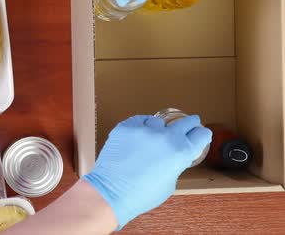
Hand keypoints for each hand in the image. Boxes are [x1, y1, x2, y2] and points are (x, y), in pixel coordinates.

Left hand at [83, 115, 211, 228]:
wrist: (112, 191)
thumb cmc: (141, 193)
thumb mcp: (170, 182)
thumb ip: (176, 163)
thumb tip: (176, 155)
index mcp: (181, 152)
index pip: (201, 135)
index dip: (202, 134)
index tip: (200, 133)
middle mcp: (166, 137)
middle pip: (185, 122)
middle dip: (190, 124)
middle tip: (191, 122)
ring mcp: (145, 130)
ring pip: (158, 121)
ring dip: (158, 128)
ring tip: (151, 140)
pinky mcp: (127, 127)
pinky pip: (139, 120)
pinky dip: (140, 126)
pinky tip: (138, 135)